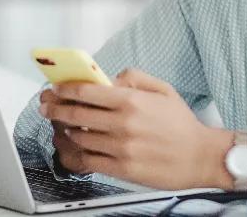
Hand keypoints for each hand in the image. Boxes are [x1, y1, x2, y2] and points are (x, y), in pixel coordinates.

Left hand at [40, 69, 232, 190]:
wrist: (200, 157)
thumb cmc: (182, 125)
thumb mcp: (163, 89)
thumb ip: (134, 77)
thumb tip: (109, 78)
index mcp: (132, 101)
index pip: (88, 92)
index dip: (66, 89)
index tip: (56, 88)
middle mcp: (123, 124)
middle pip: (77, 114)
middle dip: (56, 108)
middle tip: (46, 105)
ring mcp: (121, 148)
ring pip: (80, 138)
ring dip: (64, 130)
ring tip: (59, 125)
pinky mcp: (122, 169)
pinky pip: (89, 160)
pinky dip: (75, 152)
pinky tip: (72, 146)